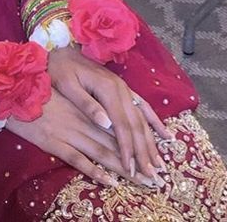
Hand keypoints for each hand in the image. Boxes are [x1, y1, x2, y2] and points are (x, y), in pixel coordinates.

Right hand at [4, 88, 149, 188]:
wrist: (11, 91)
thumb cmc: (40, 89)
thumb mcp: (67, 92)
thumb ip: (89, 106)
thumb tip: (112, 121)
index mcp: (87, 106)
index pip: (119, 126)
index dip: (139, 144)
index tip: (156, 160)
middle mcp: (81, 119)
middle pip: (115, 142)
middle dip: (138, 161)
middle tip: (158, 178)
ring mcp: (67, 131)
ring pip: (102, 151)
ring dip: (124, 168)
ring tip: (143, 181)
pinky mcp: (53, 142)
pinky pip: (77, 158)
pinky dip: (95, 170)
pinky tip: (110, 180)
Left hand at [47, 45, 171, 184]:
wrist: (60, 50)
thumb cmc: (60, 69)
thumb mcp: (68, 86)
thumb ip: (87, 104)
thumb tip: (106, 124)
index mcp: (107, 89)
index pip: (121, 125)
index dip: (127, 149)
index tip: (131, 169)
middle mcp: (121, 89)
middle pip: (136, 125)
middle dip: (144, 152)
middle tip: (152, 176)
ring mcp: (124, 88)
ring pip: (143, 119)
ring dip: (152, 142)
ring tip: (160, 164)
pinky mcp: (123, 89)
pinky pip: (144, 107)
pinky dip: (156, 123)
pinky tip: (166, 136)